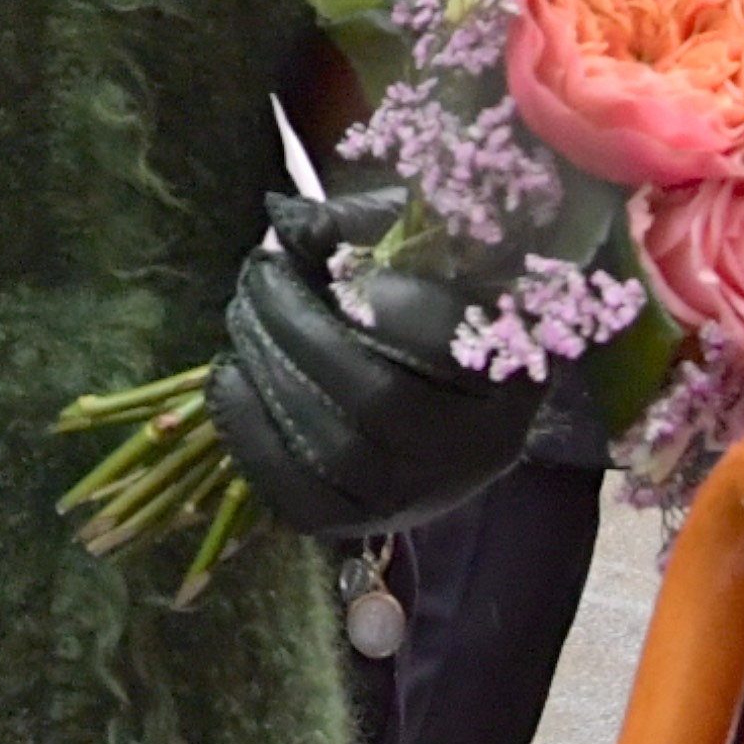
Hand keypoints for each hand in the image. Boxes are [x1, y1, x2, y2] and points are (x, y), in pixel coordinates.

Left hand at [202, 207, 536, 538]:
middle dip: (299, 329)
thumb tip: (288, 222)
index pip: (452, 342)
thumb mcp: (422, 247)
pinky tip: (232, 378)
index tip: (331, 257)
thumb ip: (367, 228)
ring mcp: (421, 494)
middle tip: (259, 275)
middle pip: (378, 399)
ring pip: (335, 450)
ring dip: (269, 373)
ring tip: (242, 317)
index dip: (390, 303)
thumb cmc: (438, 297)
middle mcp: (476, 446)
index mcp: (511, 368)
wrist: (446, 389)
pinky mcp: (364, 520)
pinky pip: (299, 495)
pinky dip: (252, 435)